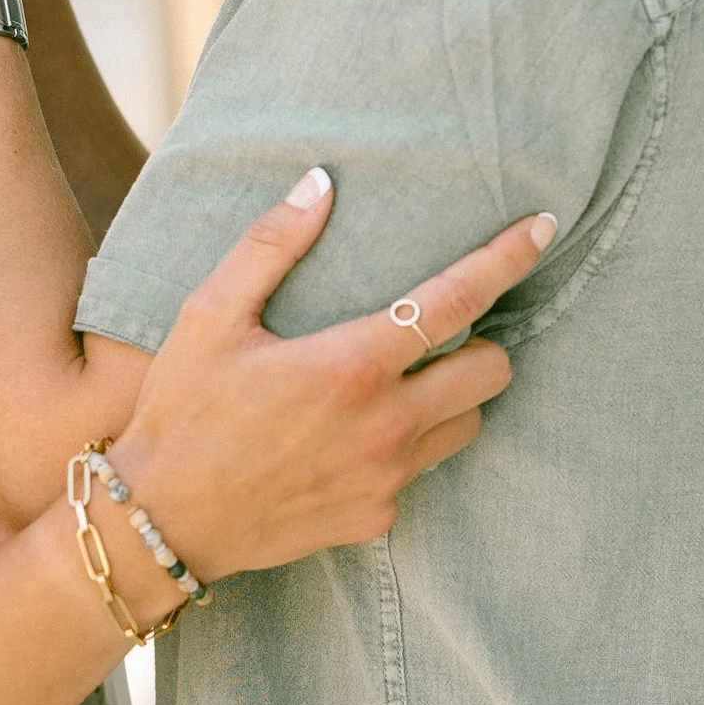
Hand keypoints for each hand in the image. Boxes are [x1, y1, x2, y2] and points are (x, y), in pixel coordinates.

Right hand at [108, 173, 555, 581]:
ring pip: (466, 427)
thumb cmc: (182, 411)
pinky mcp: (377, 519)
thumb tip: (320, 182)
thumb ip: (270, 246)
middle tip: (431, 336)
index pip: (457, 300)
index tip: (542, 229)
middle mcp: (385, 425)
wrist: (161, 523)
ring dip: (449, 398)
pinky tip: (348, 441)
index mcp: (352, 364)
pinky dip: (403, 449)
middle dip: (480, 344)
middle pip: (491, 372)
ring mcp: (387, 479)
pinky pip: (419, 474)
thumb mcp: (210, 316)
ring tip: (396, 386)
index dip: (507, 259)